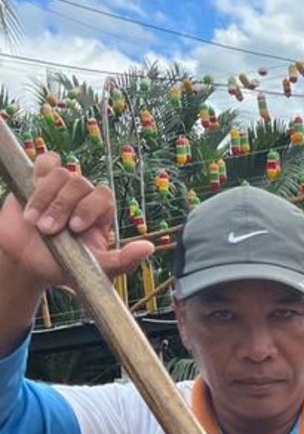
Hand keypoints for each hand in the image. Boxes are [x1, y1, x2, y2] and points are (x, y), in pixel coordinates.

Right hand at [0, 153, 148, 288]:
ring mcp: (61, 186)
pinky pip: (45, 162)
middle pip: (80, 184)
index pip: (103, 196)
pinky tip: (30, 197)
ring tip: (34, 222)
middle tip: (48, 230)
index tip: (74, 227)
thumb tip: (149, 248)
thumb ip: (122, 261)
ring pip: (61, 174)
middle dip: (62, 207)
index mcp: (99, 214)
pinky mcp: (39, 179)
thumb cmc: (60, 266)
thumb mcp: (92, 271)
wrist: (25, 263)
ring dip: (45, 198)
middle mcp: (82, 197)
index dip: (89, 207)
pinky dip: (38, 176)